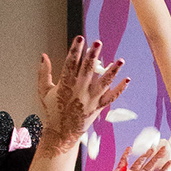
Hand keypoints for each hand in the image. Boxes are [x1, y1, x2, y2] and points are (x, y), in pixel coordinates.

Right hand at [36, 37, 128, 152]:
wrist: (62, 132)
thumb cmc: (53, 110)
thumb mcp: (44, 91)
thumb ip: (43, 73)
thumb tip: (43, 56)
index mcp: (65, 84)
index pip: (71, 63)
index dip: (75, 50)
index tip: (79, 38)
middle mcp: (80, 90)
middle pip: (88, 70)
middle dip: (93, 55)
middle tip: (98, 43)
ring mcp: (91, 99)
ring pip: (103, 83)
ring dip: (113, 71)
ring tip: (120, 61)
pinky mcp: (99, 107)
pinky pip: (111, 98)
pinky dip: (120, 90)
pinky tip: (127, 80)